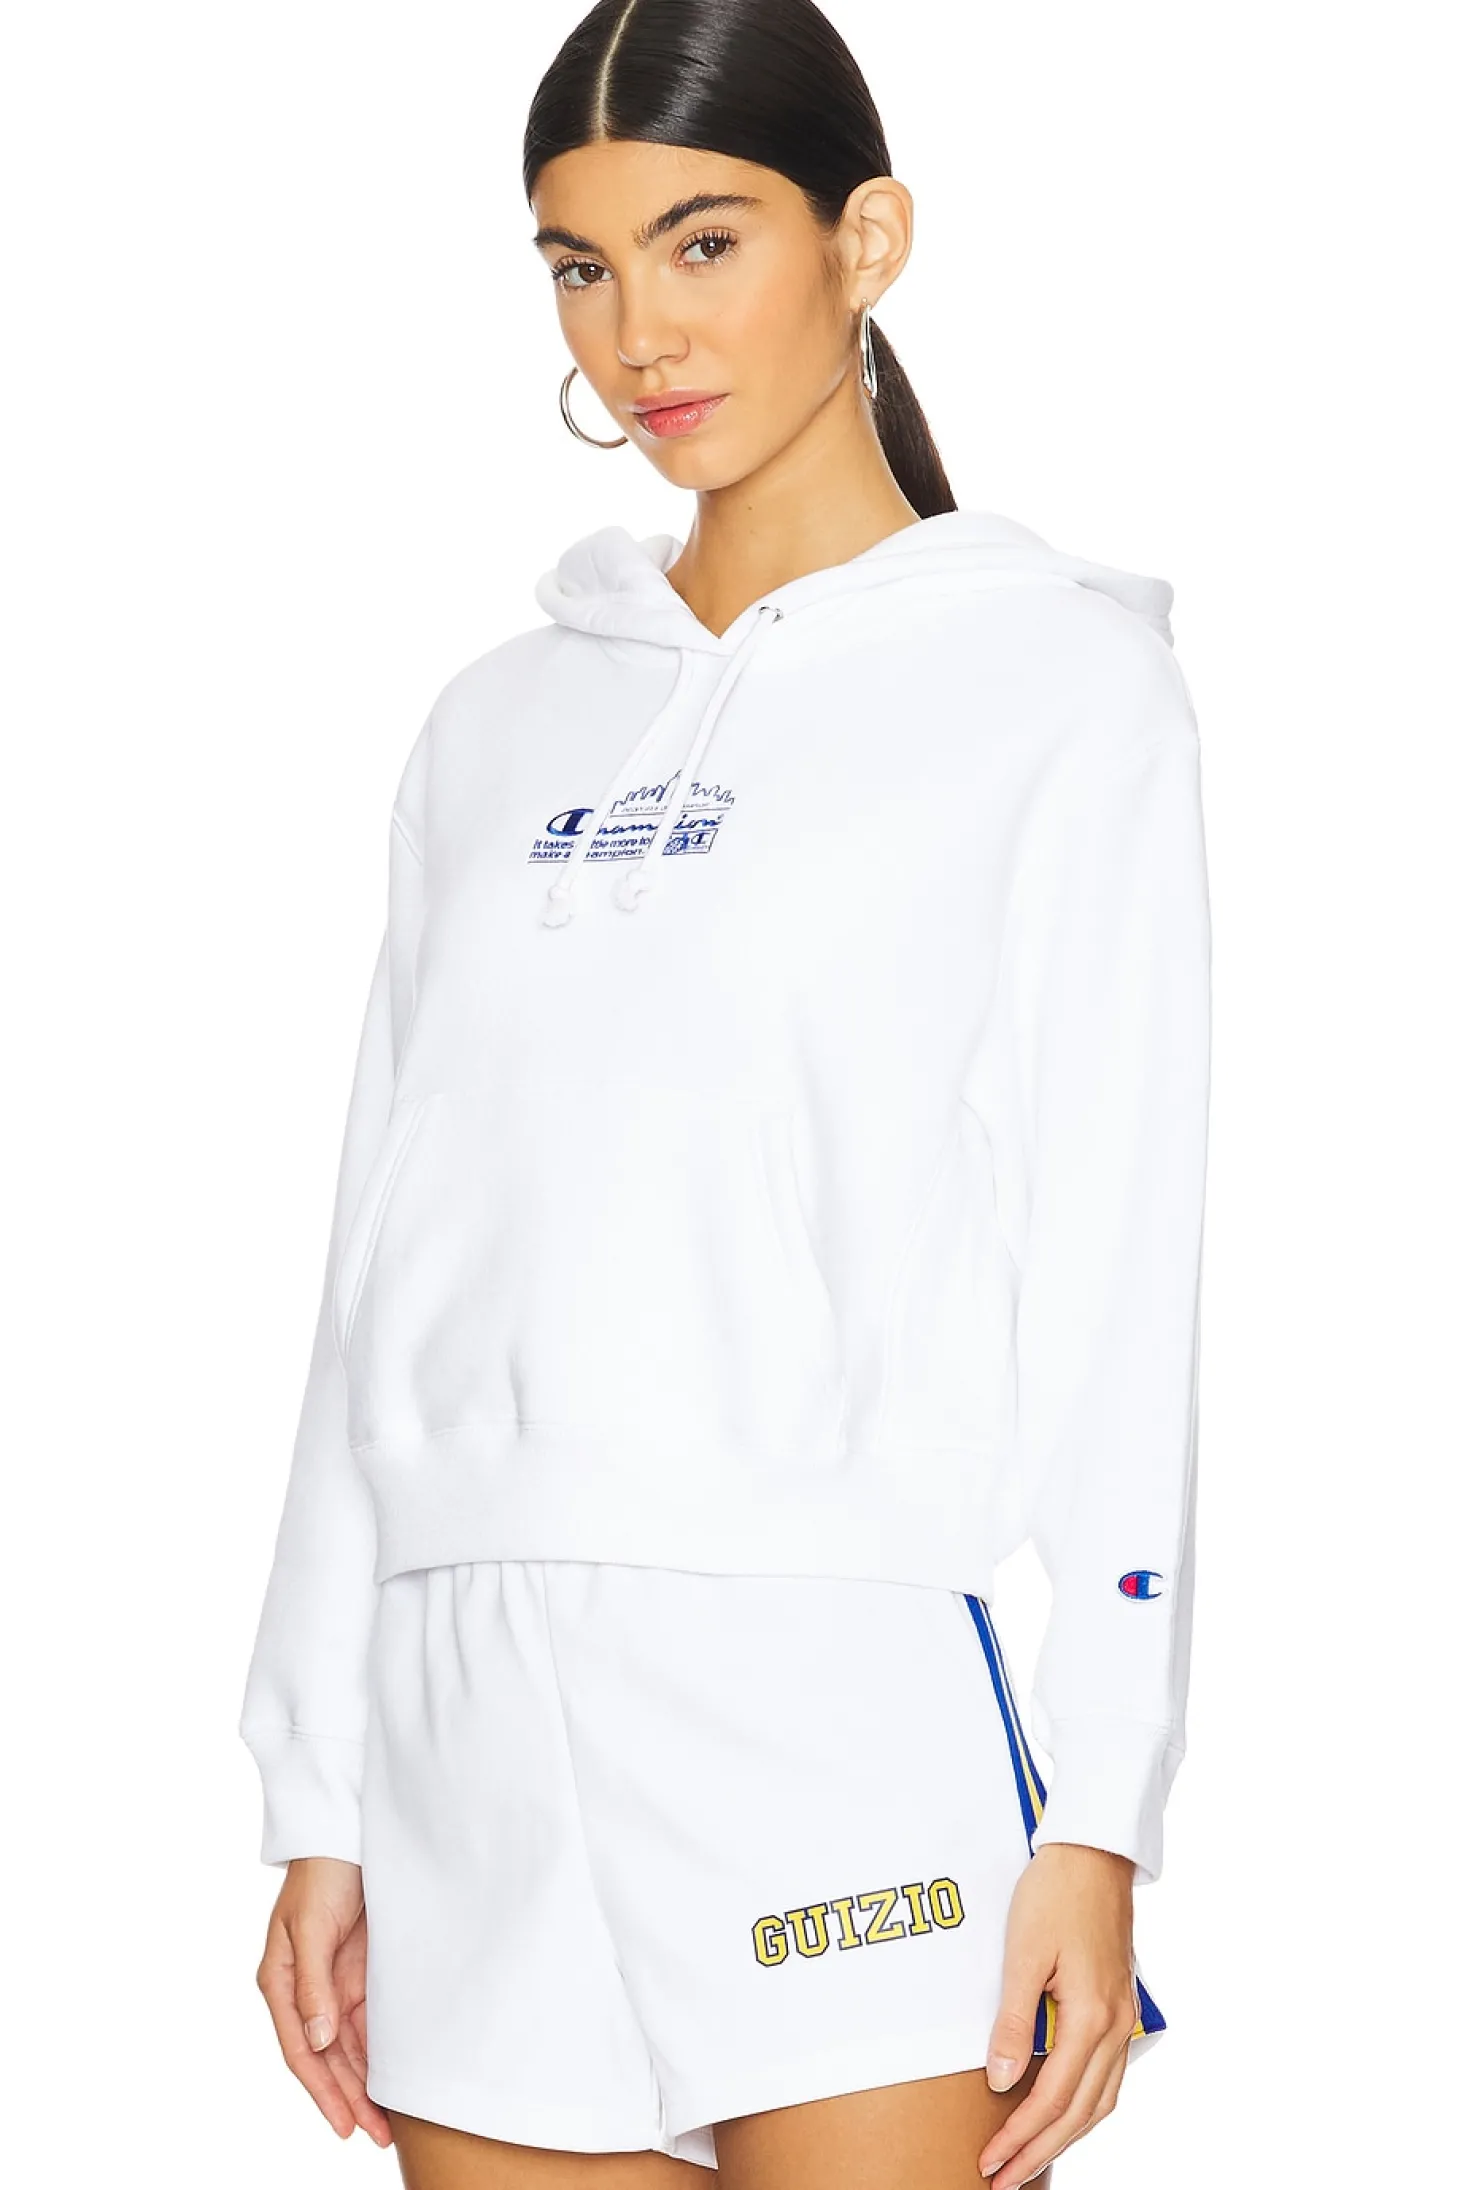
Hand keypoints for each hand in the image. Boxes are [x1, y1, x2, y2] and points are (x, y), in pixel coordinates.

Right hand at [254, 1856, 392, 2147]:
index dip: (323, 2091)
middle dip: (349, 2098)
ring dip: (365, 2082)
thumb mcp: (311, 1928)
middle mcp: (306, 1991)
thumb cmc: (322, 1873)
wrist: (349, 1833)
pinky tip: (393, 2076)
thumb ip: (313, 1985)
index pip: (302, 2049)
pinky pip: (368, 2023)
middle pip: (327, 2057)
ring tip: (388, 2121)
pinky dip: (378, 2051)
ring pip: (348, 2047)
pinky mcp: (360, 1973)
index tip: (345, 2123)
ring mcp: (333, 1983)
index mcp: (281, 1982)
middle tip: (376, 2135)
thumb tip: (318, 2039)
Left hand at [977, 1843, 1141, 2188]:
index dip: (1021, 2137)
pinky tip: (1063, 2112)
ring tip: (1030, 2158)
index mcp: (1091, 2016)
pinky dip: (1085, 2106)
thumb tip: (1002, 2080)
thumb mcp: (1023, 1953)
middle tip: (1005, 2179)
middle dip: (1042, 2150)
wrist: (1094, 1851)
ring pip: (1102, 2099)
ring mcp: (1122, 2016)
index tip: (991, 2162)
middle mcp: (1115, 2025)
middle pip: (1081, 2111)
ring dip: (1066, 2134)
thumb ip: (1014, 2021)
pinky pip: (1108, 2075)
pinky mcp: (1119, 2004)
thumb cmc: (1054, 1892)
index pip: (1053, 2098)